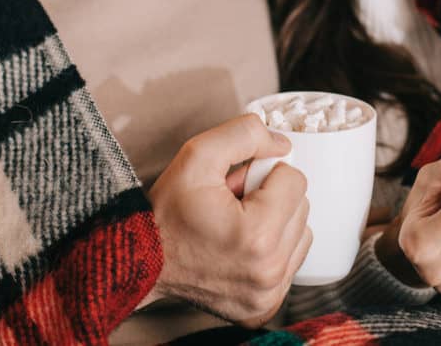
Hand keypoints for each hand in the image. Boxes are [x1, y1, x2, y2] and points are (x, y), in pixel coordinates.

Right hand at [147, 114, 312, 326]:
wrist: (139, 261)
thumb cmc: (166, 212)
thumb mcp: (196, 155)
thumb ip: (244, 135)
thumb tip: (282, 144)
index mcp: (258, 235)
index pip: (296, 180)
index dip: (263, 173)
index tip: (234, 185)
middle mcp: (268, 271)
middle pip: (301, 207)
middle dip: (270, 198)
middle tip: (231, 204)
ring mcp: (267, 293)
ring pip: (300, 233)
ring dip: (275, 222)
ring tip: (235, 225)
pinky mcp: (264, 306)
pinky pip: (290, 261)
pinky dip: (272, 249)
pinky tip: (240, 246)